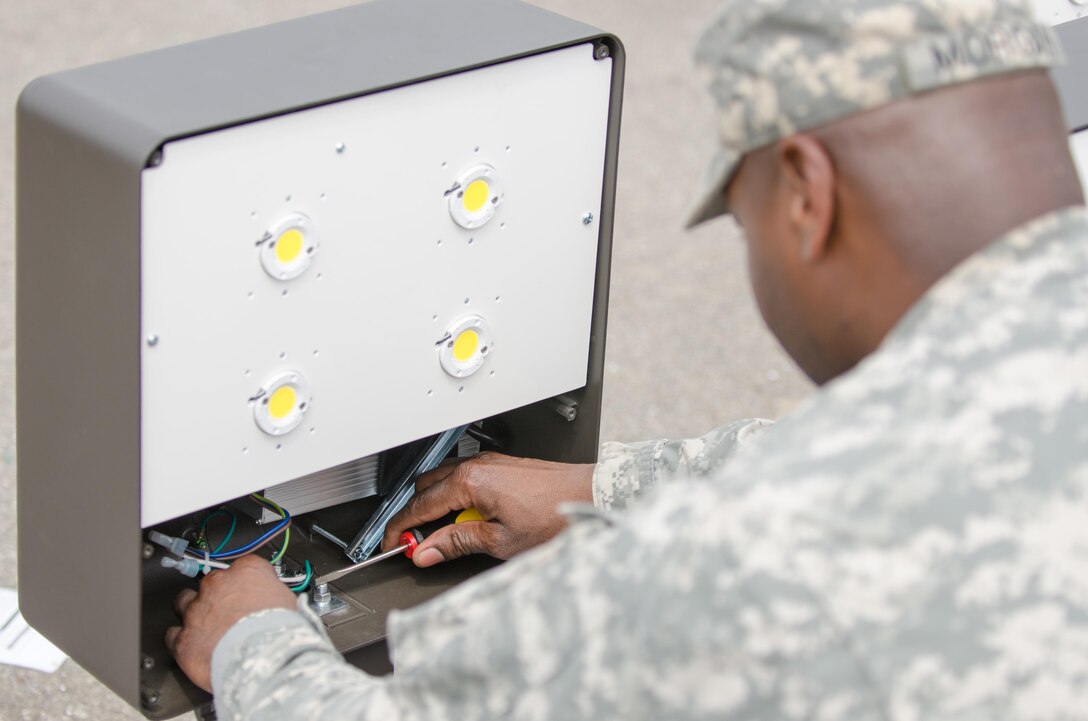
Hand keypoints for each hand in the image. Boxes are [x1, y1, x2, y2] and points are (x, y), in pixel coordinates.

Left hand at [165, 555, 296, 691]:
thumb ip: (273, 598)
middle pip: (211, 582)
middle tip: (230, 611)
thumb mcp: (289, 603)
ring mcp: (197, 610)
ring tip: (205, 625)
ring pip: (185, 602)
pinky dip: (180, 640)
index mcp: (247, 571)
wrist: (262, 659)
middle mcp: (218, 585)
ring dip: (193, 612)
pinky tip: (192, 646)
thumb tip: (274, 605)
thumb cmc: (279, 632)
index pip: (244, 566)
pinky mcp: (183, 639)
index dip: (247, 581)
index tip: (250, 590)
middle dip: (218, 595)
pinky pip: (172, 635)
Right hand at [381, 452, 594, 566]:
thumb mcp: (500, 541)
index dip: (401, 529)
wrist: (591, 497)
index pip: (420, 506)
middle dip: (416, 516)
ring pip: (445, 481)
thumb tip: (428, 551)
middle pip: (427, 488)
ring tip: (444, 536)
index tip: (393, 544)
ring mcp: (491, 464)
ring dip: (437, 506)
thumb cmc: (555, 515)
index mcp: (470, 482)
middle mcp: (477, 466)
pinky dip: (457, 498)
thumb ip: (457, 544)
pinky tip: (470, 520)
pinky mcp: (504, 467)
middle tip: (417, 544)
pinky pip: (466, 479)